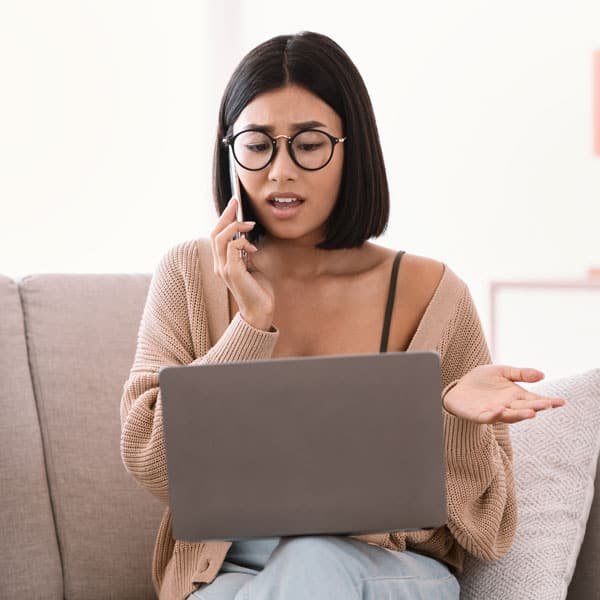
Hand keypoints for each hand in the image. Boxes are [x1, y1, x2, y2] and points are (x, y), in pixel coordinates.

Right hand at [210, 197, 274, 329]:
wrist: (260, 310)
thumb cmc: (257, 289)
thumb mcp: (250, 266)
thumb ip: (244, 253)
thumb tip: (245, 238)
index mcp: (221, 263)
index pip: (216, 235)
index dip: (223, 218)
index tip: (233, 204)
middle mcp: (219, 265)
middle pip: (215, 233)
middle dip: (226, 215)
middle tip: (237, 203)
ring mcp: (223, 269)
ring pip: (220, 238)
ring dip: (236, 227)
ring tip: (250, 225)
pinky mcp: (232, 272)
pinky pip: (232, 247)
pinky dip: (242, 241)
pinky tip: (252, 247)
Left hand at [442, 364, 566, 423]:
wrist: (458, 388)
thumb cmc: (481, 381)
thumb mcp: (502, 372)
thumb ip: (520, 373)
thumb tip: (543, 374)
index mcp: (515, 395)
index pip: (535, 399)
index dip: (548, 401)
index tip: (561, 401)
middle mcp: (508, 406)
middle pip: (525, 408)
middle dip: (537, 406)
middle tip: (548, 404)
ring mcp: (494, 412)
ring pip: (510, 416)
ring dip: (520, 414)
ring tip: (532, 412)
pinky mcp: (479, 415)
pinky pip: (488, 417)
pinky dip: (494, 415)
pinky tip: (499, 410)